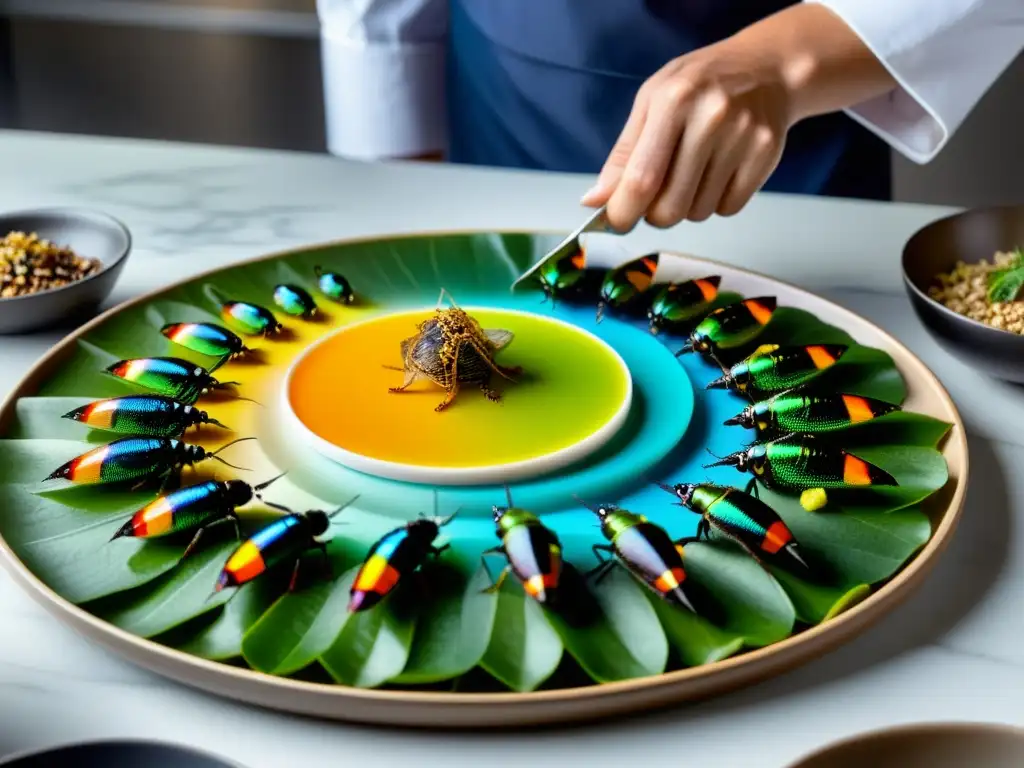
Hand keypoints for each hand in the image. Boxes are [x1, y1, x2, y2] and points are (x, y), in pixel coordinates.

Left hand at [579, 3, 897, 231]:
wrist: (767, 67)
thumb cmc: (699, 84)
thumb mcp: (652, 101)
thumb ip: (623, 154)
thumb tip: (594, 201)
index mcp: (673, 101)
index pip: (642, 178)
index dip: (623, 212)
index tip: (616, 222)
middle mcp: (711, 118)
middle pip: (671, 206)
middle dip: (655, 214)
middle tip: (657, 195)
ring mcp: (743, 137)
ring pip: (698, 212)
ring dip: (688, 206)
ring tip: (695, 170)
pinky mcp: (766, 155)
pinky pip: (728, 208)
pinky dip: (717, 201)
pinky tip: (719, 171)